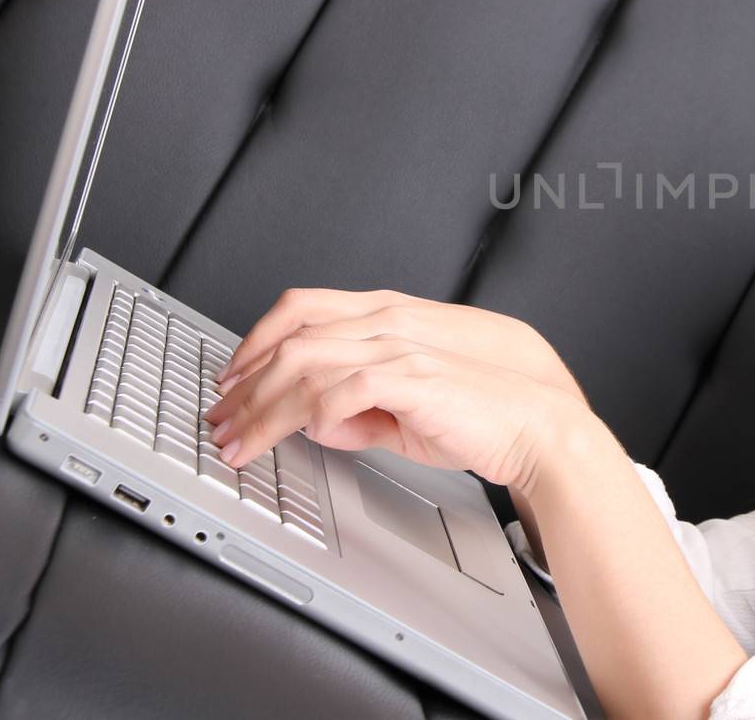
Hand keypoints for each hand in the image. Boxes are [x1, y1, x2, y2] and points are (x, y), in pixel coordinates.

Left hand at [210, 287, 589, 409]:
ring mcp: (399, 348)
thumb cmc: (481, 418)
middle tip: (218, 422)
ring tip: (236, 442)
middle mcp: (388, 324)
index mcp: (387, 320)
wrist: (536, 426)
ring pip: (303, 365)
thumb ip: (360, 415)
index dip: (255, 342)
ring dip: (260, 408)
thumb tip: (317, 427)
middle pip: (291, 339)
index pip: (302, 312)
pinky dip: (304, 417)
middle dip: (244, 384)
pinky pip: (339, 393)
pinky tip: (292, 439)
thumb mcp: (406, 417)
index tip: (230, 380)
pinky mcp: (411, 378)